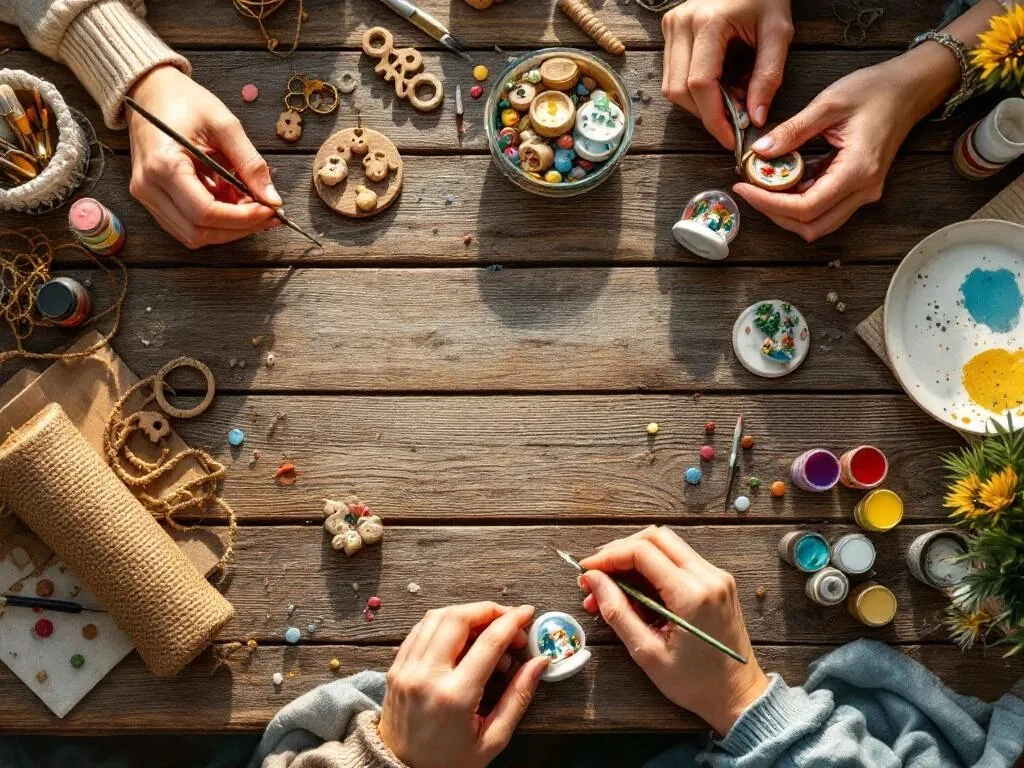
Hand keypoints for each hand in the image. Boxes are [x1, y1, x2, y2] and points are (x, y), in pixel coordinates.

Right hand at [126, 65, 280, 248]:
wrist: (149, 92)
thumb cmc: (184, 102)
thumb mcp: (224, 125)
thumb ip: (250, 164)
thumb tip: (272, 199)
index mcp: (163, 165)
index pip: (205, 212)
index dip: (242, 218)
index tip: (270, 210)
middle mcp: (148, 187)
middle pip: (198, 232)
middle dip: (238, 228)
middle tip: (267, 212)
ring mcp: (147, 196)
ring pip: (192, 234)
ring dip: (227, 227)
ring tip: (250, 204)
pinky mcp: (152, 198)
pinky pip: (186, 223)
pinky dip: (214, 220)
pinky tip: (231, 200)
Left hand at [379, 603, 548, 767]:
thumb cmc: (450, 762)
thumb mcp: (493, 739)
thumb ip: (518, 697)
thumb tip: (540, 662)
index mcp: (455, 696)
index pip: (488, 642)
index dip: (512, 622)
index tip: (528, 614)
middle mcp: (426, 676)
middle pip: (458, 618)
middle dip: (489, 611)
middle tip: (508, 622)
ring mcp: (406, 669)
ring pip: (436, 616)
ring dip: (466, 613)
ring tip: (486, 628)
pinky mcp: (395, 668)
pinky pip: (420, 629)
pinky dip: (443, 622)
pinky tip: (461, 636)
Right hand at [579, 527, 767, 735]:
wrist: (739, 696)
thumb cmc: (695, 683)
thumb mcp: (647, 652)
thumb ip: (617, 611)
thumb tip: (592, 580)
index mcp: (692, 594)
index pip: (642, 551)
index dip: (608, 556)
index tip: (586, 570)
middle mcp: (709, 576)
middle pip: (655, 537)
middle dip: (620, 551)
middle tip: (596, 575)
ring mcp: (716, 577)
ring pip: (667, 545)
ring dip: (634, 559)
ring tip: (610, 590)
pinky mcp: (717, 582)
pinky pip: (678, 561)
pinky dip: (652, 569)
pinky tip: (634, 593)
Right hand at [661, 0, 793, 146]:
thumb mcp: (778, 33)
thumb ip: (768, 77)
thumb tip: (756, 118)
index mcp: (708, 23)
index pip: (700, 84)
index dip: (715, 118)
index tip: (732, 138)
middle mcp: (681, 24)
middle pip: (679, 91)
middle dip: (707, 114)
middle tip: (737, 119)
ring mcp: (671, 26)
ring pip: (671, 86)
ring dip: (700, 104)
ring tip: (731, 97)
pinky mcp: (670, 30)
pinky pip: (673, 74)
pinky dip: (694, 89)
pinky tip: (720, 85)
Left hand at [732, 52, 941, 241]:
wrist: (911, 88)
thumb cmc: (877, 90)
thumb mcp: (829, 103)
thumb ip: (793, 130)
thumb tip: (760, 150)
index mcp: (857, 170)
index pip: (806, 208)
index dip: (769, 204)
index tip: (744, 188)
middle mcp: (863, 189)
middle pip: (811, 226)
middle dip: (775, 213)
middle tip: (750, 189)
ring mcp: (862, 192)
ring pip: (817, 222)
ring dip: (786, 211)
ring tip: (763, 184)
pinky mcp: (858, 188)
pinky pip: (824, 206)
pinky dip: (799, 200)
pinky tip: (783, 178)